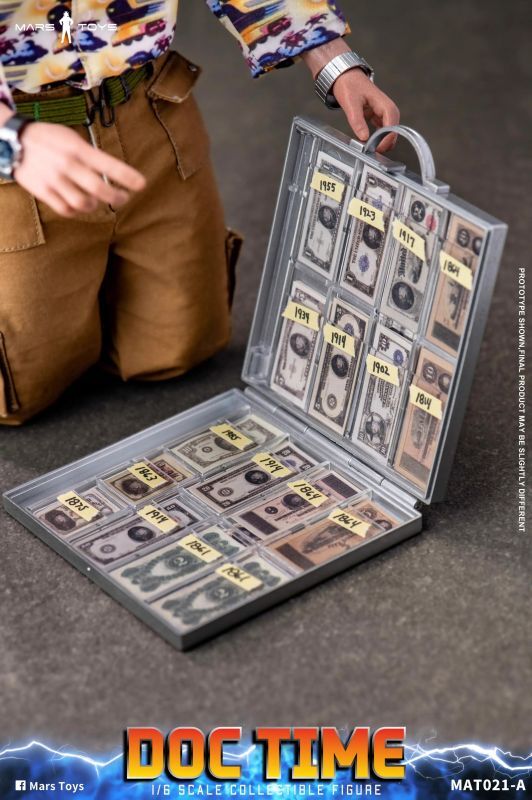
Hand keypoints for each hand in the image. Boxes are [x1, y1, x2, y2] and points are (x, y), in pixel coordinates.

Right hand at [13, 120, 145, 216]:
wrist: (12, 141)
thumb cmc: (49, 139)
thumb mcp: (71, 138)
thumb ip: (91, 154)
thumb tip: (113, 173)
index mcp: (77, 149)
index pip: (108, 164)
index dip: (127, 177)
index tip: (142, 184)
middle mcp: (67, 165)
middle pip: (99, 189)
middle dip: (116, 197)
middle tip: (123, 198)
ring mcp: (54, 180)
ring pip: (83, 203)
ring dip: (95, 205)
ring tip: (97, 200)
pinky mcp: (43, 192)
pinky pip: (66, 210)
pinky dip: (77, 211)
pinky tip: (80, 205)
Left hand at [333, 68, 399, 152]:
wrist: (347, 77)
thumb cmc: (350, 85)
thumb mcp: (350, 103)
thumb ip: (357, 121)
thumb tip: (363, 137)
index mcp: (384, 103)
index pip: (392, 124)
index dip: (387, 138)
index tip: (378, 148)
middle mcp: (387, 109)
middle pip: (394, 130)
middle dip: (386, 143)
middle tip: (372, 152)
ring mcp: (384, 114)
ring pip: (390, 133)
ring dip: (383, 142)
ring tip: (371, 150)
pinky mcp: (379, 118)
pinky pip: (383, 131)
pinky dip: (379, 139)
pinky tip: (370, 144)